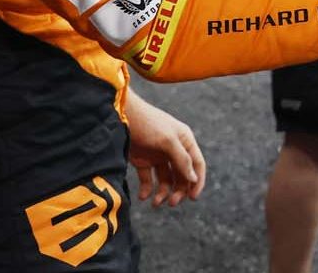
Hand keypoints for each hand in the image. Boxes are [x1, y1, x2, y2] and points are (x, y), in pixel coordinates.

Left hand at [125, 91, 205, 207]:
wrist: (120, 115)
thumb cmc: (147, 123)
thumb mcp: (167, 140)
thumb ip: (181, 159)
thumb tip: (193, 178)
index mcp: (184, 141)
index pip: (196, 164)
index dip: (197, 182)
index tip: (192, 198)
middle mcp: (173, 149)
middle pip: (182, 175)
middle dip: (178, 190)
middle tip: (171, 203)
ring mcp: (158, 155)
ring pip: (166, 179)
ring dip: (163, 192)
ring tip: (155, 203)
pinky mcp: (142, 160)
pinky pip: (148, 179)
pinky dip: (147, 189)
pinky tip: (143, 196)